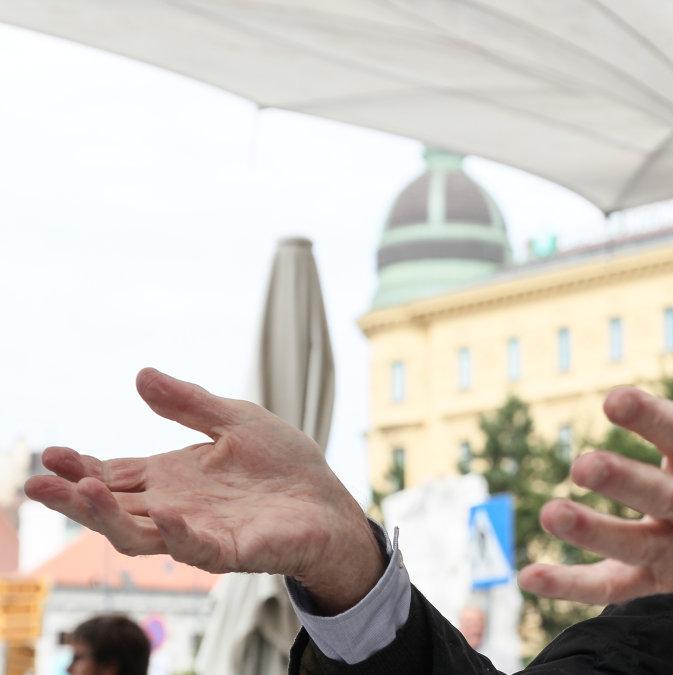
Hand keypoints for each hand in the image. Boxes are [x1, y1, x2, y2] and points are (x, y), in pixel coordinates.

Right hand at [24, 368, 382, 613]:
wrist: (329, 500)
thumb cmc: (283, 465)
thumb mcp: (235, 420)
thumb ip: (189, 404)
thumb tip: (141, 375)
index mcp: (170, 478)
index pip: (113, 475)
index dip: (80, 466)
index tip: (50, 452)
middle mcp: (175, 509)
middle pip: (111, 509)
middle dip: (73, 497)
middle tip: (37, 483)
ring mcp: (200, 533)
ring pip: (139, 536)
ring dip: (108, 517)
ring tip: (82, 491)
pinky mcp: (233, 551)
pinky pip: (197, 550)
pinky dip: (179, 535)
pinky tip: (166, 514)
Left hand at [518, 345, 672, 606]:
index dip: (651, 420)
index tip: (615, 400)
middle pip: (662, 497)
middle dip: (623, 482)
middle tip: (582, 465)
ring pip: (635, 545)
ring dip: (594, 533)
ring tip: (551, 514)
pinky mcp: (650, 581)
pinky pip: (610, 587)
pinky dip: (570, 585)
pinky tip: (529, 574)